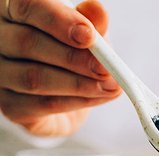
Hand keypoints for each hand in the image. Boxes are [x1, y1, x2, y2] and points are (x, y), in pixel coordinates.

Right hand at [0, 0, 120, 136]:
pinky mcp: (10, 106)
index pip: (26, 6)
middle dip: (73, 58)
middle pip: (28, 43)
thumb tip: (98, 11)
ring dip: (78, 84)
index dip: (58, 20)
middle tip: (106, 68)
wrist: (65, 96)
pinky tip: (97, 98)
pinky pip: (43, 105)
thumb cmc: (71, 53)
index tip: (89, 35)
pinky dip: (75, 102)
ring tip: (110, 86)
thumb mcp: (86, 34)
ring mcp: (0, 74)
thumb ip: (91, 22)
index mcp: (12, 10)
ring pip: (35, 78)